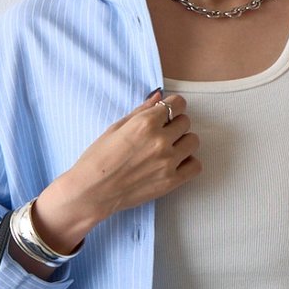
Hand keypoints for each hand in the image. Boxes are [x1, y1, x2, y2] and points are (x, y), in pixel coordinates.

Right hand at [32, 89, 201, 252]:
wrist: (92, 191)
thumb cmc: (98, 158)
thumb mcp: (116, 127)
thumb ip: (142, 111)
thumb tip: (159, 97)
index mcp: (146, 123)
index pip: (177, 104)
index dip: (172, 107)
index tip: (168, 113)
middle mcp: (160, 141)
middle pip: (185, 122)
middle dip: (175, 125)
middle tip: (163, 134)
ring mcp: (167, 162)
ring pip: (193, 142)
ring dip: (183, 142)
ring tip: (169, 149)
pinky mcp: (171, 182)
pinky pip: (195, 166)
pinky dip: (189, 163)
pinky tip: (176, 163)